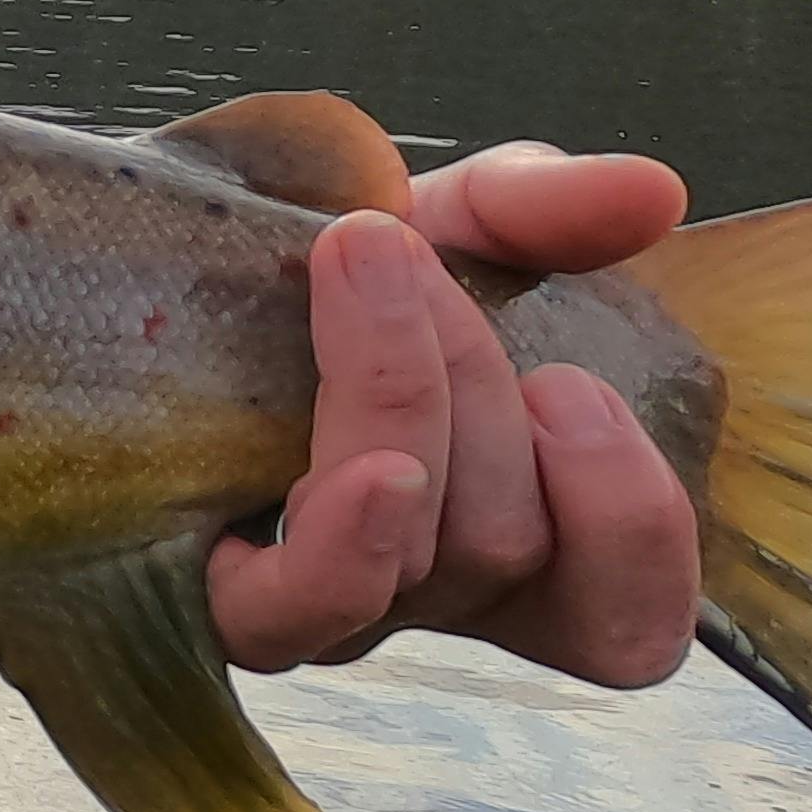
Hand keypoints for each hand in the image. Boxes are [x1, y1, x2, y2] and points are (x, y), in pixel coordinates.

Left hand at [208, 143, 699, 687]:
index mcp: (514, 530)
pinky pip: (295, 615)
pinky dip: (350, 546)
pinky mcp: (218, 592)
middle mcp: (424, 588)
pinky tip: (372, 469)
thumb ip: (549, 210)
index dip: (629, 520)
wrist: (162, 258)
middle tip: (400, 253)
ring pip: (421, 557)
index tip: (569, 380)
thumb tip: (649, 191)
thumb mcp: (453, 218)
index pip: (622, 620)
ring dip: (409, 403)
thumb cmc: (332, 265)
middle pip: (502, 543)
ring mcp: (321, 596)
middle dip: (470, 376)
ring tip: (372, 272)